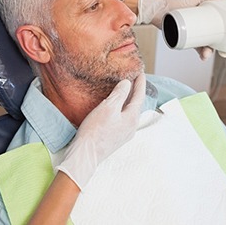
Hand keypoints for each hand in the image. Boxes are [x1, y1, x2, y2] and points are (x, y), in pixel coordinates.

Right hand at [56, 72, 145, 189]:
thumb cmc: (96, 130)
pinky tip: (115, 106)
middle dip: (135, 90)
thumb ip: (119, 94)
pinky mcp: (116, 137)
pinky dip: (122, 108)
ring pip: (129, 111)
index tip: (140, 70)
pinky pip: (123, 118)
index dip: (140, 82)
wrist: (86, 154)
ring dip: (128, 99)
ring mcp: (124, 133)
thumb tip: (127, 83)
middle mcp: (132, 126)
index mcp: (132, 117)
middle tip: (133, 77)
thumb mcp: (108, 107)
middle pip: (136, 104)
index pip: (139, 95)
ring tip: (125, 89)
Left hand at [136, 0, 225, 59]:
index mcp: (206, 16)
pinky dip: (198, 52)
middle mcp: (201, 25)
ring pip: (203, 44)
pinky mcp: (184, 37)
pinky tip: (201, 56)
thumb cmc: (174, 1)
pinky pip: (193, 46)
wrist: (157, 8)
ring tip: (206, 54)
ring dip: (207, 51)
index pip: (219, 26)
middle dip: (217, 47)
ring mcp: (192, 32)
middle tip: (219, 52)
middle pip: (212, 38)